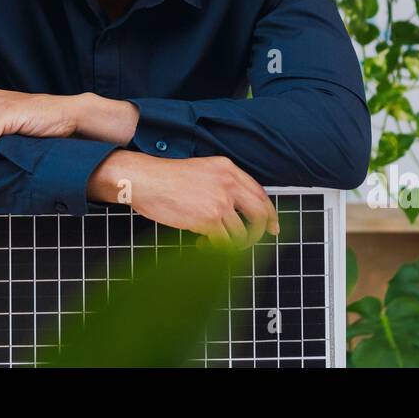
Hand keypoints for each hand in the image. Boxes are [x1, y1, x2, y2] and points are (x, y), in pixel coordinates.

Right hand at [88, 151, 278, 247]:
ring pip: (242, 233)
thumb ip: (223, 184)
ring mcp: (220, 201)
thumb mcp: (202, 170)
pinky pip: (224, 242)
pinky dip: (215, 249)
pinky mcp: (208, 218)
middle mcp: (229, 183)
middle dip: (262, 232)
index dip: (269, 212)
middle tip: (257, 241)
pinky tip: (202, 244)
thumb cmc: (166, 178)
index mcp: (228, 169)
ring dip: (232, 244)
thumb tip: (238, 211)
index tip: (273, 226)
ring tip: (215, 243)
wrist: (145, 180)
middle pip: (260, 213)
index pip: (260, 193)